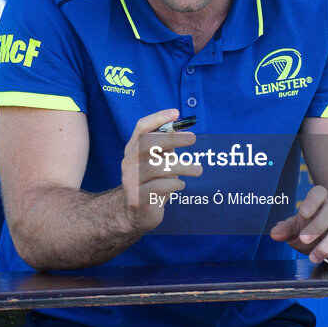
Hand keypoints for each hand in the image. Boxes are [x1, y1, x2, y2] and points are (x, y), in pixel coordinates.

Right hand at [120, 108, 202, 232]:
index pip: (141, 127)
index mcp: (133, 149)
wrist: (134, 213)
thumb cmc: (151, 181)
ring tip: (198, 169)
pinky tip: (181, 184)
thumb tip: (184, 131)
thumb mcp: (157, 161)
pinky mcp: (137, 198)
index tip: (176, 113)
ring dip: (182, 166)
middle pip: (147, 143)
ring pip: (157, 167)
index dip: (158, 118)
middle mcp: (129, 162)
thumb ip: (166, 147)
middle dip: (172, 138)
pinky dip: (175, 183)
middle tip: (193, 138)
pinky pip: (160, 187)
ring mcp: (131, 180)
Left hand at [269, 184, 327, 265]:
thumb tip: (273, 233)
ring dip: (327, 244)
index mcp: (321, 203)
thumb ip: (286, 229)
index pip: (319, 192)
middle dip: (317, 225)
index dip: (312, 200)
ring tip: (313, 257)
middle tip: (304, 240)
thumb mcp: (298, 229)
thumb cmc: (315, 232)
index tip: (303, 214)